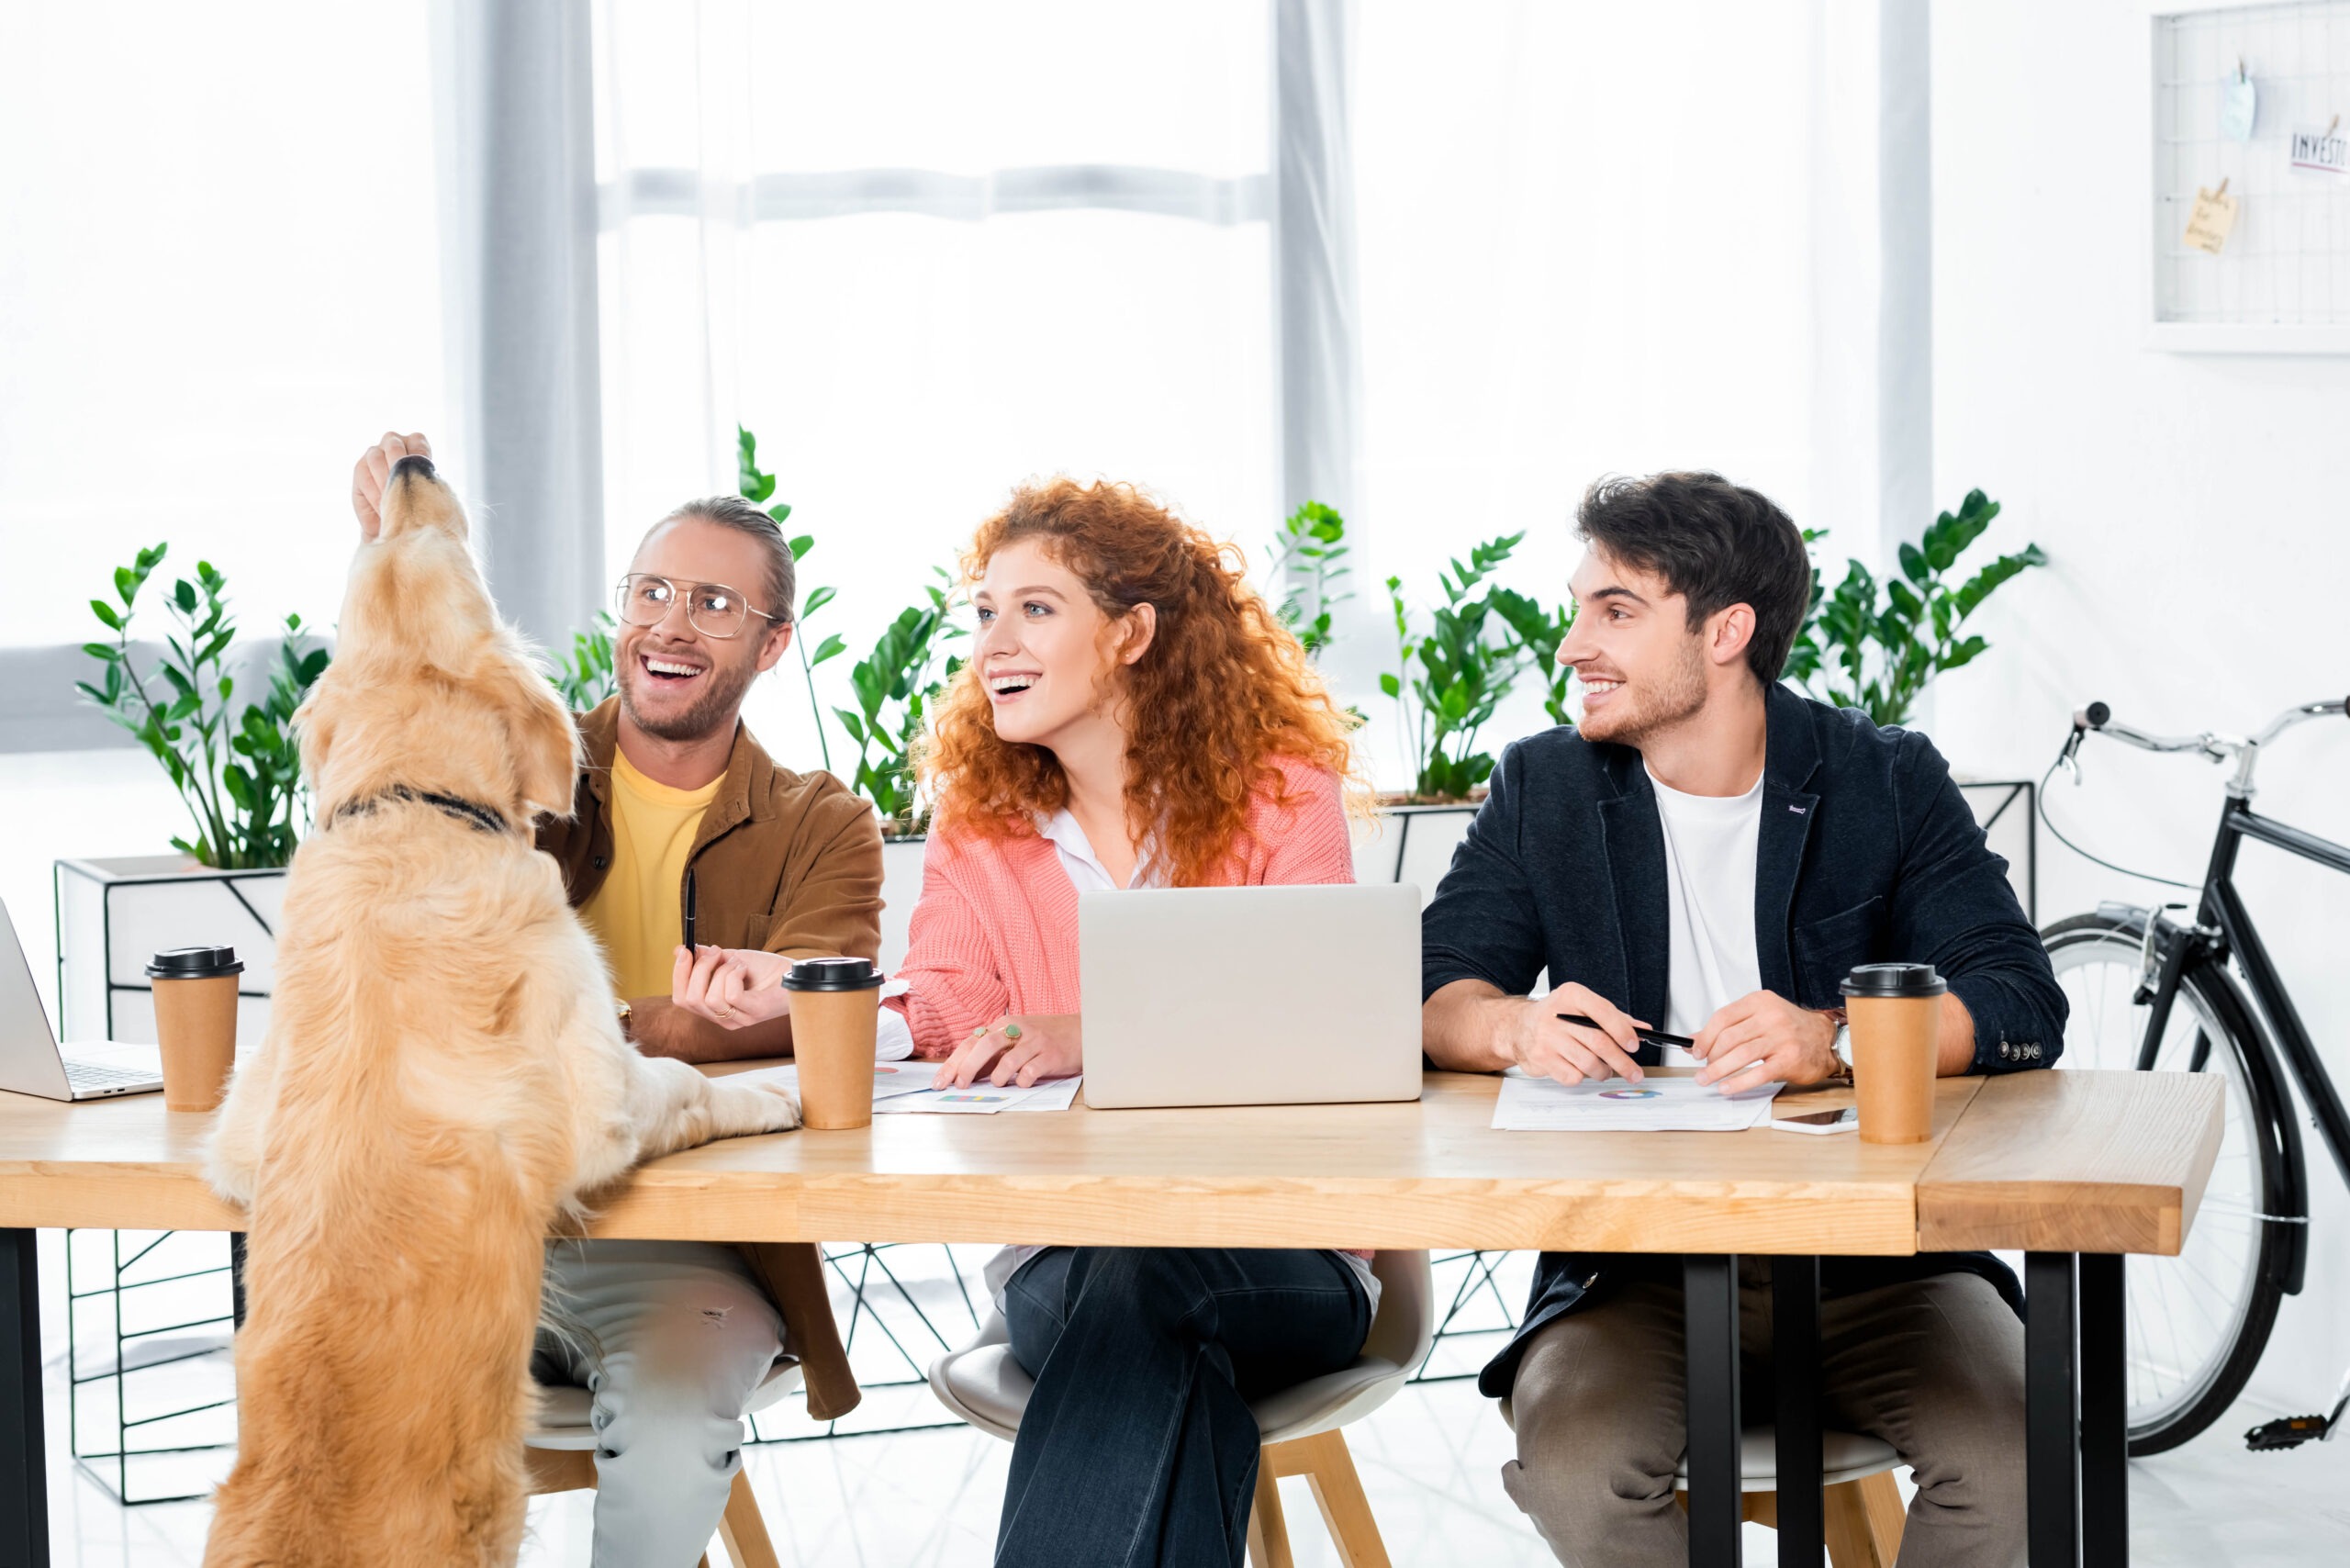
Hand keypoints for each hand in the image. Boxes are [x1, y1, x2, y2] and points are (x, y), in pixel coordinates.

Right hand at [351, 431, 432, 540]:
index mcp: (415, 444)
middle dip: (399, 468)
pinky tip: (382, 506)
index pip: (417, 441)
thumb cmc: (417, 505)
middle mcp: (393, 443)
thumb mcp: (427, 491)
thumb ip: (424, 481)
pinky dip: (374, 492)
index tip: (423, 475)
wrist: (395, 523)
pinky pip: (364, 475)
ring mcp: (374, 453)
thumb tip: (423, 482)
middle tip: (404, 488)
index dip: (419, 456)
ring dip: (385, 482)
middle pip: (394, 446)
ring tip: (393, 502)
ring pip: (376, 459)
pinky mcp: (360, 468)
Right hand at [671, 945, 792, 1028]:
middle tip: (714, 952)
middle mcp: (723, 1018)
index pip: (682, 999)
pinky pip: (731, 996)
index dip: (679, 974)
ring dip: (721, 970)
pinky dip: (734, 975)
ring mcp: (738, 1019)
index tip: (684, 950)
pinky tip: (744, 969)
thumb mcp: (729, 959)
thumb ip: (706, 958)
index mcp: (713, 1008)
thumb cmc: (765, 969)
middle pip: (690, 1000)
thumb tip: (680, 949)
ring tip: (737, 962)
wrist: (794, 972)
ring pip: (710, 998)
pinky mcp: (754, 1014)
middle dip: (698, 970)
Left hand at [931, 1013, 1081, 1088]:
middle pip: (986, 1045)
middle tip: (960, 1085)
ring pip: (1008, 1058)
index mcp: (1005, 1025)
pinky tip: (1022, 1085)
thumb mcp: (1017, 1039)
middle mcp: (1019, 1030)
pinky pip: (1032, 1069)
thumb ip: (994, 1053)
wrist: (1085, 1030)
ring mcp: (1036, 1041)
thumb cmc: (1045, 1038)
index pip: (972, 1042)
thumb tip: (966, 1075)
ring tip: (996, 1085)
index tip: (940, 1081)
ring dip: (997, 1076)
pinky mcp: (1052, 1055)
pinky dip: (1023, 1080)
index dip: (953, 1062)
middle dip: (968, 1067)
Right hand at [1500, 983, 1650, 1085]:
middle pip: (1599, 1042)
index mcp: (1572, 995)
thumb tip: (1643, 1030)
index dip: (1622, 1030)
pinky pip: (1572, 1076)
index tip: (1634, 1045)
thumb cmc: (1557, 1017)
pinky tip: (1579, 1069)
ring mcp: (1547, 1038)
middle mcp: (1557, 1015)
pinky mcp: (1541, 1058)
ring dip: (1603, 1072)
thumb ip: (1614, 1018)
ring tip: (1605, 1070)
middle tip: (1634, 1073)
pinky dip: (1582, 1077)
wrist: (1518, 1027)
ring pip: (1588, 1063)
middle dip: (1622, 1062)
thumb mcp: (1583, 1007)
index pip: (1603, 1011)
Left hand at [1690, 991, 1839, 1092]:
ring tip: (1707, 1079)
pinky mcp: (1789, 1059)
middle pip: (1729, 1038)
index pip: (1722, 1017)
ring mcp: (1781, 1038)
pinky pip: (1758, 1073)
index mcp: (1759, 1002)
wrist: (1825, 1038)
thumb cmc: (1790, 1028)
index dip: (1704, 1037)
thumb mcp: (1759, 1018)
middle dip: (1710, 1057)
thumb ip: (1728, 1028)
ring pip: (1740, 1054)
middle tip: (1703, 1069)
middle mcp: (1770, 1017)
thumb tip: (1694, 1041)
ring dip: (1718, 1070)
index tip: (1696, 1051)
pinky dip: (1738, 1082)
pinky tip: (1727, 1087)